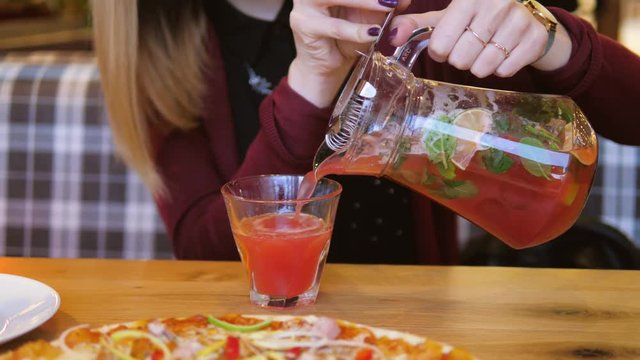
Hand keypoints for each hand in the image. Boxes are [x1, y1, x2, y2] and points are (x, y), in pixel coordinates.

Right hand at [288, 0, 409, 106]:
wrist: (325, 65)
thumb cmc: (345, 37)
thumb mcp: (368, 16)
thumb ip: (383, 5)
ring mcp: (304, 5)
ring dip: (366, 1)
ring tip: (389, 5)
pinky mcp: (305, 26)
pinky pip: (336, 27)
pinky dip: (356, 30)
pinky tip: (374, 33)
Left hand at [389, 0, 571, 77]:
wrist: (525, 18)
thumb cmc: (477, 18)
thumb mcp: (447, 17)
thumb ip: (417, 25)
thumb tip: (391, 35)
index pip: (440, 43)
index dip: (440, 51)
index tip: (448, 44)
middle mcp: (496, 4)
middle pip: (460, 59)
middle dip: (460, 59)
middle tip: (469, 47)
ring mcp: (519, 20)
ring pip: (482, 68)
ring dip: (479, 66)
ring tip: (486, 50)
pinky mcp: (535, 38)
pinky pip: (505, 71)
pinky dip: (500, 69)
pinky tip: (503, 53)